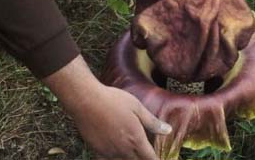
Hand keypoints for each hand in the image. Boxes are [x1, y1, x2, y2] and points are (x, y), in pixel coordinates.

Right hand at [45, 56, 171, 159]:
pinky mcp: (97, 150)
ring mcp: (109, 152)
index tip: (159, 158)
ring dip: (130, 159)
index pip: (150, 158)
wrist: (86, 100)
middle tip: (145, 154)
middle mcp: (123, 150)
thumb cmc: (113, 100)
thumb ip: (152, 122)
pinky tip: (116, 154)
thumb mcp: (137, 107)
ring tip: (133, 154)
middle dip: (143, 159)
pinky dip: (114, 159)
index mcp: (136, 140)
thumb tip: (168, 130)